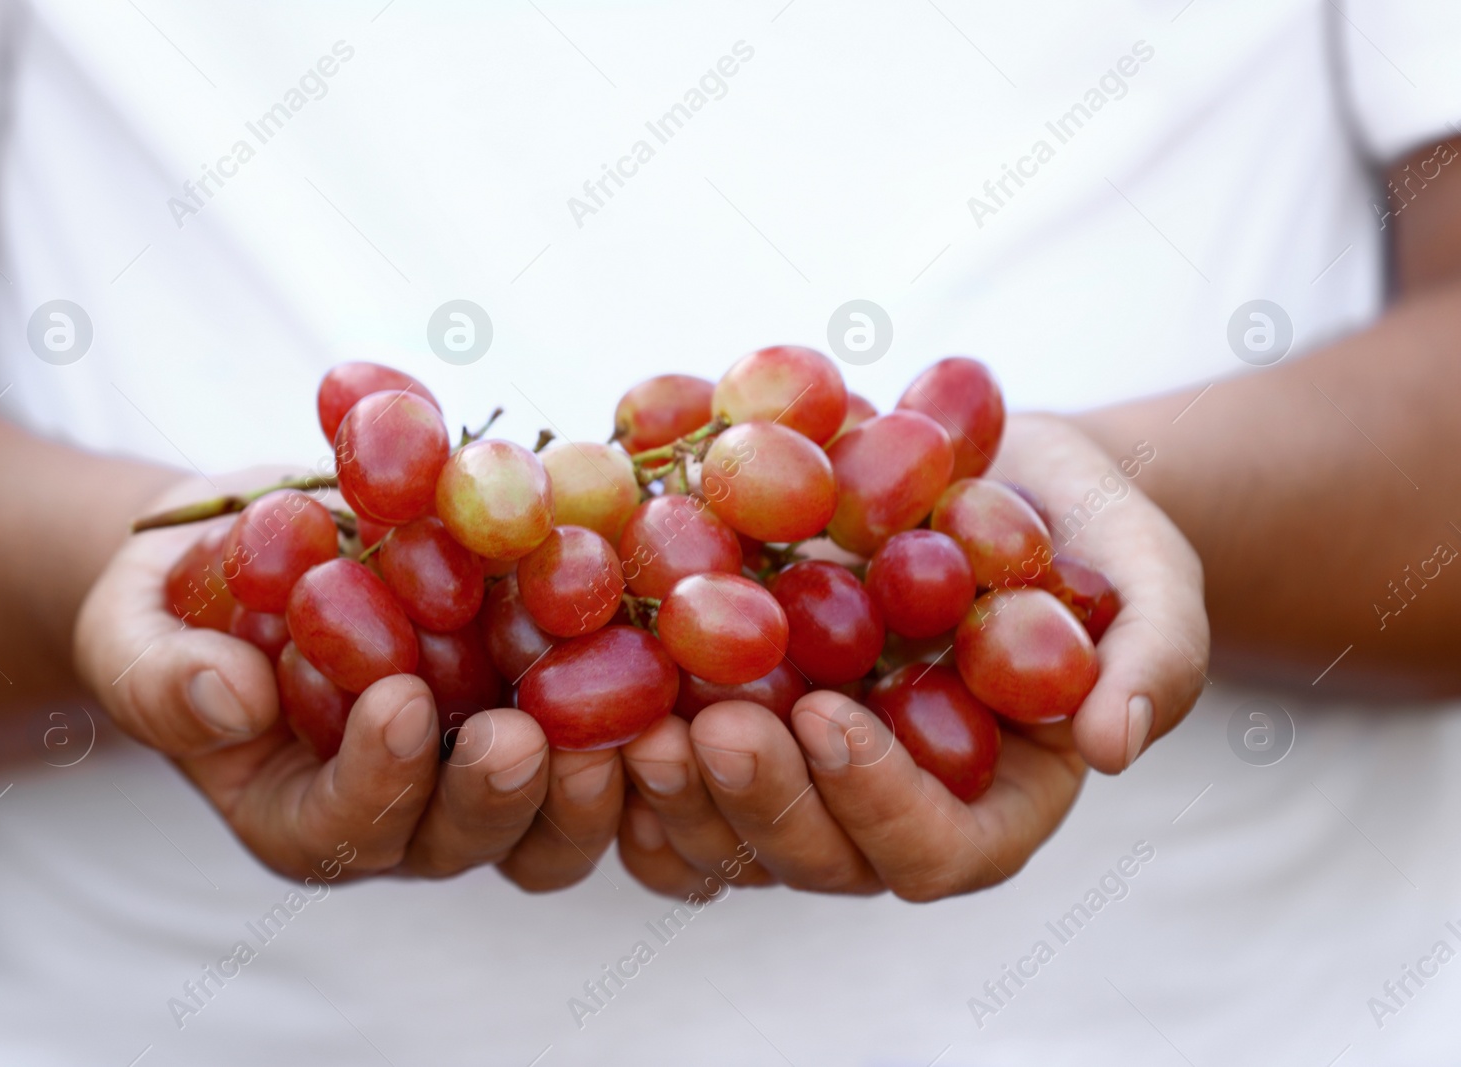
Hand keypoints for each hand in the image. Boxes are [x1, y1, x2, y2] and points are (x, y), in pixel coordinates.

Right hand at [75, 472, 623, 888]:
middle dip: (497, 796)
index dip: (377, 779)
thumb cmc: (178, 607)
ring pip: (551, 815)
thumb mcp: (135, 631)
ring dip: (588, 777)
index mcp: (302, 815)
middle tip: (523, 733)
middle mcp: (404, 813)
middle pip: (467, 840)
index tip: (399, 701)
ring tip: (620, 709)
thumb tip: (225, 695)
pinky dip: (633, 705)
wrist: (253, 552)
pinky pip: (598, 733)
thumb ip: (160, 676)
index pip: (345, 828)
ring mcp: (478, 767)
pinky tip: (662, 647)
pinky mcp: (537, 706)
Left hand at [616, 414, 1208, 900]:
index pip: (933, 850)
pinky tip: (589, 684)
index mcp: (988, 805)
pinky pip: (667, 778)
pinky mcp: (735, 727)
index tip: (831, 714)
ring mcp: (799, 779)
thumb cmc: (1081, 535)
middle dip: (758, 801)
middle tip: (714, 724)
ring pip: (722, 839)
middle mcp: (882, 811)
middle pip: (812, 860)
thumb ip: (1154, 657)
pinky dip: (621, 755)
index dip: (876, 801)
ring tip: (630, 717)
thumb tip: (1115, 743)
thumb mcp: (1150, 579)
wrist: (987, 477)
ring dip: (675, 794)